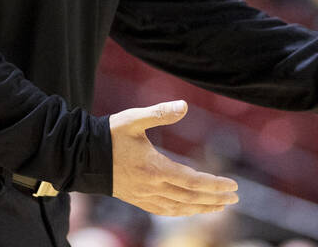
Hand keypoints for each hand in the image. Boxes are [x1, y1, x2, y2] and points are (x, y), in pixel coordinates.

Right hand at [110, 100, 238, 215]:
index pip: (193, 181)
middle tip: (234, 198)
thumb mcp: (134, 119)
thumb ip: (160, 113)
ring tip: (220, 206)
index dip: (215, 185)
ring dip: (201, 208)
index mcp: (154, 168)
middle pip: (190, 198)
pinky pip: (164, 211)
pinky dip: (182, 212)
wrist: (82, 155)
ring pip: (179, 208)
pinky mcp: (136, 199)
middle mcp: (152, 187)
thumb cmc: (109, 134)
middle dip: (215, 198)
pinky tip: (190, 209)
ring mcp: (144, 196)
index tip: (233, 185)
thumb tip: (185, 105)